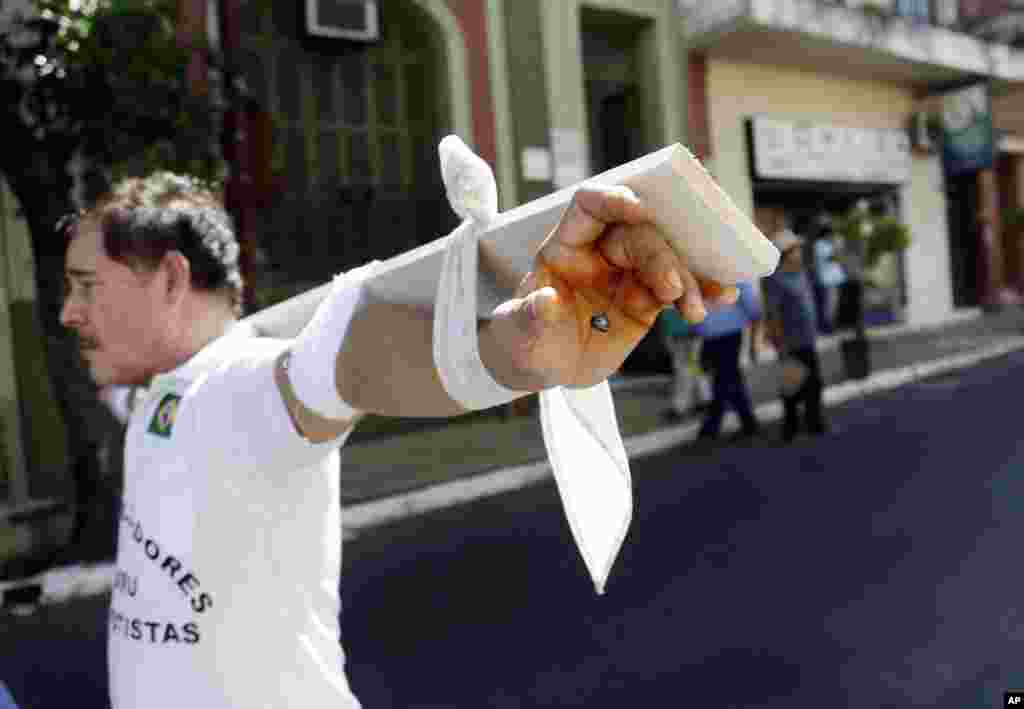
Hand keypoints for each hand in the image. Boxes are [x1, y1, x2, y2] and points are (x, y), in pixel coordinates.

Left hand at [483, 185, 736, 390]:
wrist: (546, 368)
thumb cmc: (523, 339)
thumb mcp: (518, 332)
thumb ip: (530, 316)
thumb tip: (545, 302)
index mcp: (565, 246)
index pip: (590, 206)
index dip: (614, 201)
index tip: (640, 209)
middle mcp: (600, 252)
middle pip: (638, 237)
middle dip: (660, 258)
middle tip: (672, 291)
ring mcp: (627, 275)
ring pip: (665, 262)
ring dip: (686, 281)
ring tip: (695, 311)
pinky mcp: (647, 300)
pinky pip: (679, 290)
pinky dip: (701, 291)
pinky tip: (721, 296)